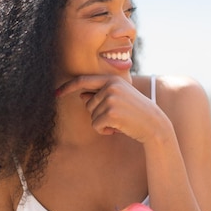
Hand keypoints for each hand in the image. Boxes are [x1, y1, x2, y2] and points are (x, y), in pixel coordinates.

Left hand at [56, 75, 171, 142]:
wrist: (153, 124)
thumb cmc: (135, 112)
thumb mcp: (120, 99)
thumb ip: (101, 94)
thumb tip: (81, 95)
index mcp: (112, 79)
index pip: (84, 81)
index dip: (68, 87)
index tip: (56, 93)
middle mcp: (110, 86)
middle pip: (87, 103)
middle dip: (98, 114)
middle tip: (117, 116)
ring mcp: (110, 99)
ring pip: (91, 115)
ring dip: (102, 123)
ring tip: (120, 121)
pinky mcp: (110, 112)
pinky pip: (96, 125)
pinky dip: (104, 130)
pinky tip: (118, 128)